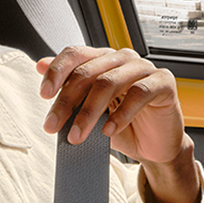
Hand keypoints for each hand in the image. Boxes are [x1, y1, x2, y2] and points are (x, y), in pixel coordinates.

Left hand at [36, 45, 184, 163]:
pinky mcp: (163, 83)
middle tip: (53, 126)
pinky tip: (108, 131)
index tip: (44, 95)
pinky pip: (138, 94)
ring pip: (109, 82)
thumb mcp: (90, 110)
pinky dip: (120, 114)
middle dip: (67, 102)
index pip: (75, 54)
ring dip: (89, 112)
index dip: (57, 71)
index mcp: (103, 59)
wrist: (154, 148)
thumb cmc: (124, 126)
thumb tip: (40, 64)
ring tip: (77, 135)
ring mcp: (144, 68)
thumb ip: (70, 88)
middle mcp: (123, 59)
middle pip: (88, 72)